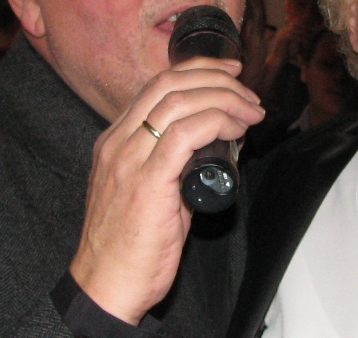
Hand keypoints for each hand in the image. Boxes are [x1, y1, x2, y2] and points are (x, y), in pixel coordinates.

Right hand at [68, 57, 263, 324]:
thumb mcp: (152, 190)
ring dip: (225, 99)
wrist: (106, 286)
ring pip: (179, 101)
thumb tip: (222, 140)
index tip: (230, 72)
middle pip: (168, 83)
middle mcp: (117, 142)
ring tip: (251, 112)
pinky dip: (218, 121)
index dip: (198, 70)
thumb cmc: (132, 245)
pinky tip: (237, 128)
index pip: (157, 84)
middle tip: (248, 92)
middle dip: (216, 77)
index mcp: (115, 140)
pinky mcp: (146, 181)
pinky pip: (186, 133)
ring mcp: (128, 159)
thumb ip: (179, 162)